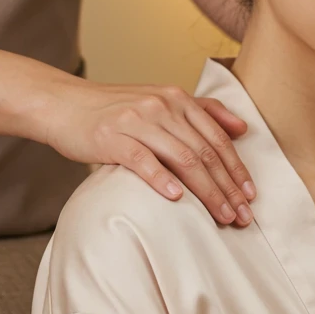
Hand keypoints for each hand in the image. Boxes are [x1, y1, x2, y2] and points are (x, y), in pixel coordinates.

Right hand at [41, 76, 256, 226]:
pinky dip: (161, 179)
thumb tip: (243, 128)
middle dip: (228, 186)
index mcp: (178, 98)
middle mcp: (162, 106)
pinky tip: (177, 198)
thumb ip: (203, 110)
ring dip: (206, 190)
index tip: (251, 195)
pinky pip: (142, 160)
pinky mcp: (112, 137)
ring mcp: (137, 120)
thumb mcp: (162, 100)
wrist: (63, 104)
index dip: (237, 168)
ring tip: (220, 215)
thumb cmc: (116, 109)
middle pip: (204, 151)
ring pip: (182, 158)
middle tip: (242, 215)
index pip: (217, 137)